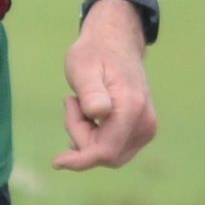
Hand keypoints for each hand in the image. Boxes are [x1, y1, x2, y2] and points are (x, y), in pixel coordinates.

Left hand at [56, 1, 157, 170]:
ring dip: (88, 136)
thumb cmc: (94, 53)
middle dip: (82, 138)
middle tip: (72, 104)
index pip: (105, 151)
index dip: (80, 160)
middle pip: (106, 154)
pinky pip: (114, 148)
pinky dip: (96, 136)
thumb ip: (91, 92)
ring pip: (109, 154)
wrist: (117, 43)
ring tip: (80, 103)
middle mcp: (146, 123)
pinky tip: (90, 113)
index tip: (57, 162)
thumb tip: (99, 113)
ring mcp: (147, 129)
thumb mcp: (83, 67)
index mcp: (132, 108)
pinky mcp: (143, 131)